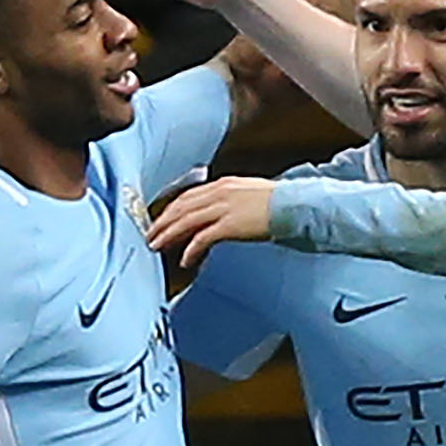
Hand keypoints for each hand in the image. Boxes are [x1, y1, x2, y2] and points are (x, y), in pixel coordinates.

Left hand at [146, 177, 277, 268]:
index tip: (160, 221)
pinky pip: (203, 238)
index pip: (187, 196)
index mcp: (223, 184)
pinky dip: (191, 249)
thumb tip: (217, 214)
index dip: (170, 210)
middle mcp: (219, 193)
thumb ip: (230, 200)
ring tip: (157, 247)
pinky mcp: (230, 225)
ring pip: (186, 221)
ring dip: (168, 235)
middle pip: (181, 207)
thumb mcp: (249, 194)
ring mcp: (224, 208)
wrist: (296, 206)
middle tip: (150, 236)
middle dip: (162, 222)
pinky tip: (185, 260)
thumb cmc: (278, 203)